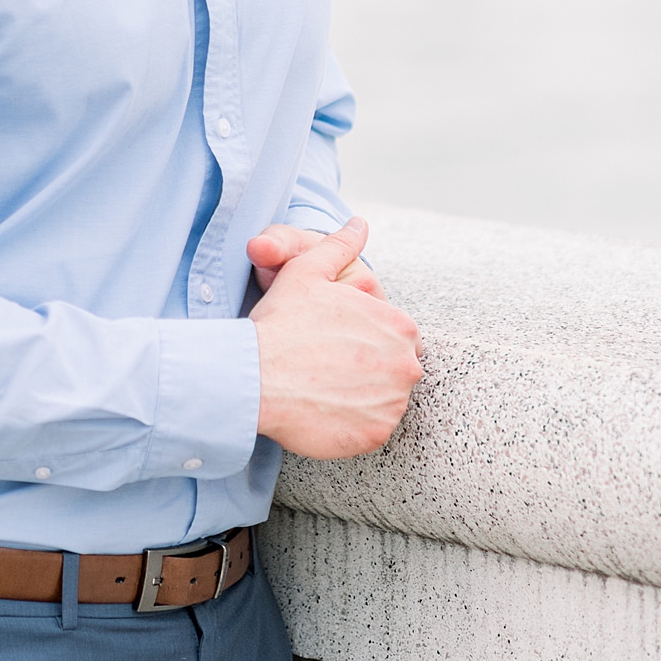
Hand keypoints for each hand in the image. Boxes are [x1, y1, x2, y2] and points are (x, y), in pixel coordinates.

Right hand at [252, 217, 422, 459]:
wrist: (254, 376)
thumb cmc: (282, 321)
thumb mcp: (308, 270)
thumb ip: (340, 246)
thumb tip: (360, 224)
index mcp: (398, 324)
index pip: (397, 336)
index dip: (366, 338)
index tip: (338, 342)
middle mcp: (406, 365)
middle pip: (395, 369)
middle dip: (369, 368)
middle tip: (328, 366)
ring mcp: (392, 404)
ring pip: (384, 401)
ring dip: (362, 396)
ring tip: (323, 387)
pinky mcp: (374, 436)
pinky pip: (369, 430)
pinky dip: (351, 424)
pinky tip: (322, 410)